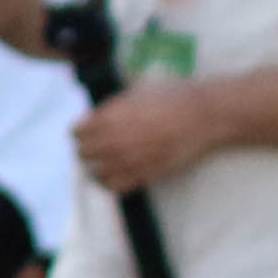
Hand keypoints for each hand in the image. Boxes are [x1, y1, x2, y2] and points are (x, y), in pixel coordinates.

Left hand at [74, 70, 225, 191]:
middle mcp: (112, 140)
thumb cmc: (171, 97)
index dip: (82, 131)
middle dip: (88, 149)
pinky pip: (115, 186)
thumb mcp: (134, 91)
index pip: (75, 132)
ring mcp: (128, 159)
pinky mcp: (145, 174)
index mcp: (107, 117)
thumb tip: (95, 114)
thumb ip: (111, 106)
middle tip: (99, 147)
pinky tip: (117, 175)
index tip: (90, 131)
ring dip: (97, 168)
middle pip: (82, 153)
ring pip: (94, 173)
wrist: (203, 115)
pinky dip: (111, 183)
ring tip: (106, 163)